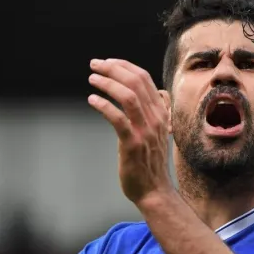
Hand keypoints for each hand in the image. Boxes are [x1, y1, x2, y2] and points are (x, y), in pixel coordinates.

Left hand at [87, 58, 174, 203]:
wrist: (154, 190)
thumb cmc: (150, 162)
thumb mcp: (155, 131)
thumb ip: (149, 113)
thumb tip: (141, 93)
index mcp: (161, 112)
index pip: (144, 78)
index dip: (124, 66)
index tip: (107, 62)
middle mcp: (156, 117)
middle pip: (135, 82)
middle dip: (113, 68)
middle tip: (94, 65)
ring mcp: (145, 130)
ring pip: (128, 96)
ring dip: (108, 83)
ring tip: (92, 79)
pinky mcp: (133, 144)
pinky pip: (118, 118)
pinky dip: (103, 105)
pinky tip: (92, 100)